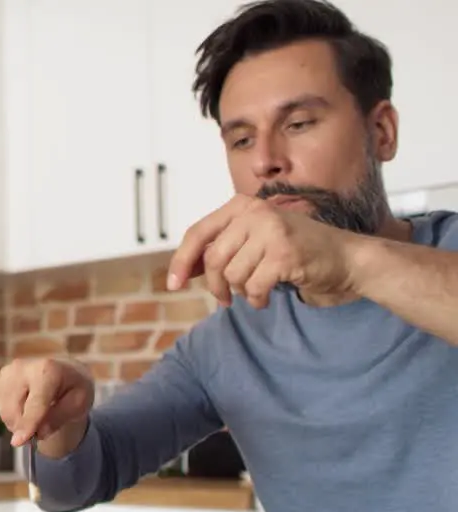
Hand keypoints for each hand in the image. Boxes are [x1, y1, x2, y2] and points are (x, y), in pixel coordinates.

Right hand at [0, 357, 94, 448]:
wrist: (62, 372)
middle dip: (25, 427)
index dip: (28, 423)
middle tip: (42, 429)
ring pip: (5, 412)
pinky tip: (25, 409)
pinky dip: (12, 417)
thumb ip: (60, 417)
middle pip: (15, 409)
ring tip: (36, 417)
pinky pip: (0, 410)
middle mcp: (21, 367)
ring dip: (19, 423)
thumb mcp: (79, 403)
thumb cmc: (72, 387)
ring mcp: (6, 374)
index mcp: (48, 369)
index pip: (35, 402)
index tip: (18, 442)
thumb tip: (39, 432)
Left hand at [167, 194, 361, 307]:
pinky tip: (267, 297)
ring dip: (241, 292)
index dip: (181, 261)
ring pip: (233, 275)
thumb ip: (222, 248)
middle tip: (225, 300)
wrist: (345, 257)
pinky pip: (253, 287)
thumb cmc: (296, 249)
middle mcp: (255, 212)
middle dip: (215, 286)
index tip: (174, 284)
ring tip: (257, 290)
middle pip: (214, 259)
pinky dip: (256, 299)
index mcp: (242, 205)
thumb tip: (185, 268)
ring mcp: (271, 231)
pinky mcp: (284, 254)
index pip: (197, 233)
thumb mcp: (254, 239)